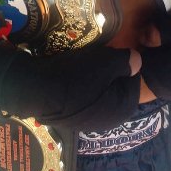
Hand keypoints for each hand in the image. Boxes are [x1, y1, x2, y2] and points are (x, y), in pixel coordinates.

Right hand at [0, 36, 140, 130]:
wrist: (32, 90)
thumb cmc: (75, 77)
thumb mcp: (105, 63)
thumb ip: (126, 61)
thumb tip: (138, 61)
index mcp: (122, 109)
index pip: (135, 79)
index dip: (126, 61)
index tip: (114, 48)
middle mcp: (108, 120)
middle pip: (117, 85)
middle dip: (110, 69)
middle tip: (98, 52)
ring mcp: (88, 121)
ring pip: (100, 89)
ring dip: (95, 75)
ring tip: (83, 59)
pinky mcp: (71, 117)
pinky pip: (84, 95)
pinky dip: (81, 83)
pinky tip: (70, 72)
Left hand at [140, 0, 170, 101]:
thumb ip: (156, 33)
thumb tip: (143, 39)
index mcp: (170, 82)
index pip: (143, 74)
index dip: (141, 56)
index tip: (143, 40)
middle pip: (155, 79)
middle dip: (152, 61)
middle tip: (154, 40)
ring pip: (168, 80)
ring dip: (164, 64)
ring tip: (169, 44)